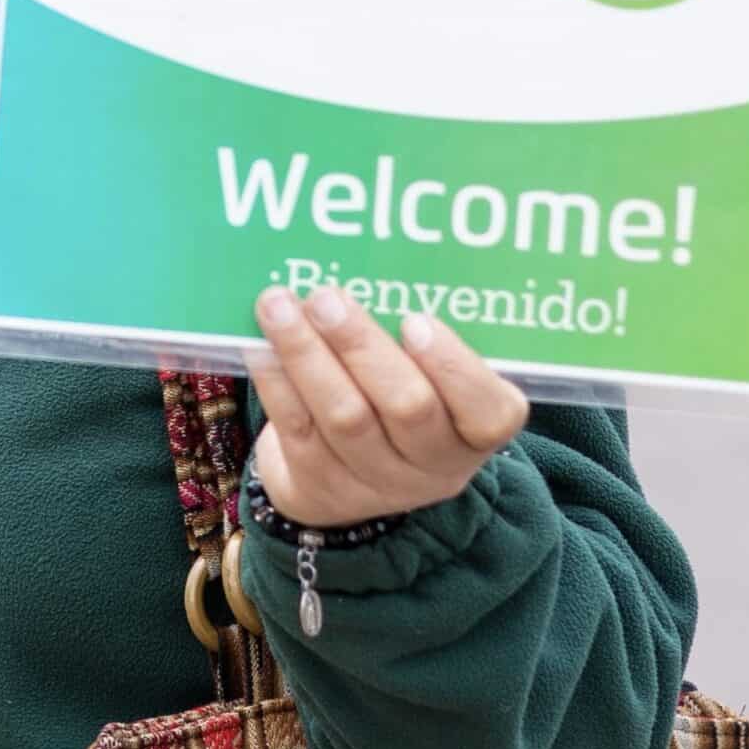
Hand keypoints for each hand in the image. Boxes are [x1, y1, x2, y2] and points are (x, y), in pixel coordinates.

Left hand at [247, 286, 529, 528]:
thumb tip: (373, 262)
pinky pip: (297, 428)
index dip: (453, 366)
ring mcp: (376, 482)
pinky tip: (259, 344)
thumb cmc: (398, 397)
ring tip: (278, 306)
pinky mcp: (321, 486)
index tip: (416, 320)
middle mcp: (433, 465)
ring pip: (344, 416)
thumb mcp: (428, 377)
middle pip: (406, 406)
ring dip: (306, 353)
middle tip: (326, 297)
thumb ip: (417, 338)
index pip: (489, 411)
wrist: (347, 474)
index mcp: (476, 432)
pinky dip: (276, 380)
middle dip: (361, 345)